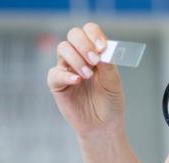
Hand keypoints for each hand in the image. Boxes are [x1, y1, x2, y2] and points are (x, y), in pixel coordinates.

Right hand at [47, 22, 124, 137]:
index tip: (102, 47)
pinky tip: (77, 81)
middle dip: (84, 44)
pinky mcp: (57, 84)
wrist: (103, 126)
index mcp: (95, 52)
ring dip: (77, 59)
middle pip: (73, 35)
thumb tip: (103, 50)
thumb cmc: (110, 102)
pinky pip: (55, 73)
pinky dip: (66, 75)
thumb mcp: (114, 83)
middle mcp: (79, 56)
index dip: (94, 34)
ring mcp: (66, 69)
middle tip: (95, 61)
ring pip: (63, 49)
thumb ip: (109, 66)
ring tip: (88, 76)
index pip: (89, 31)